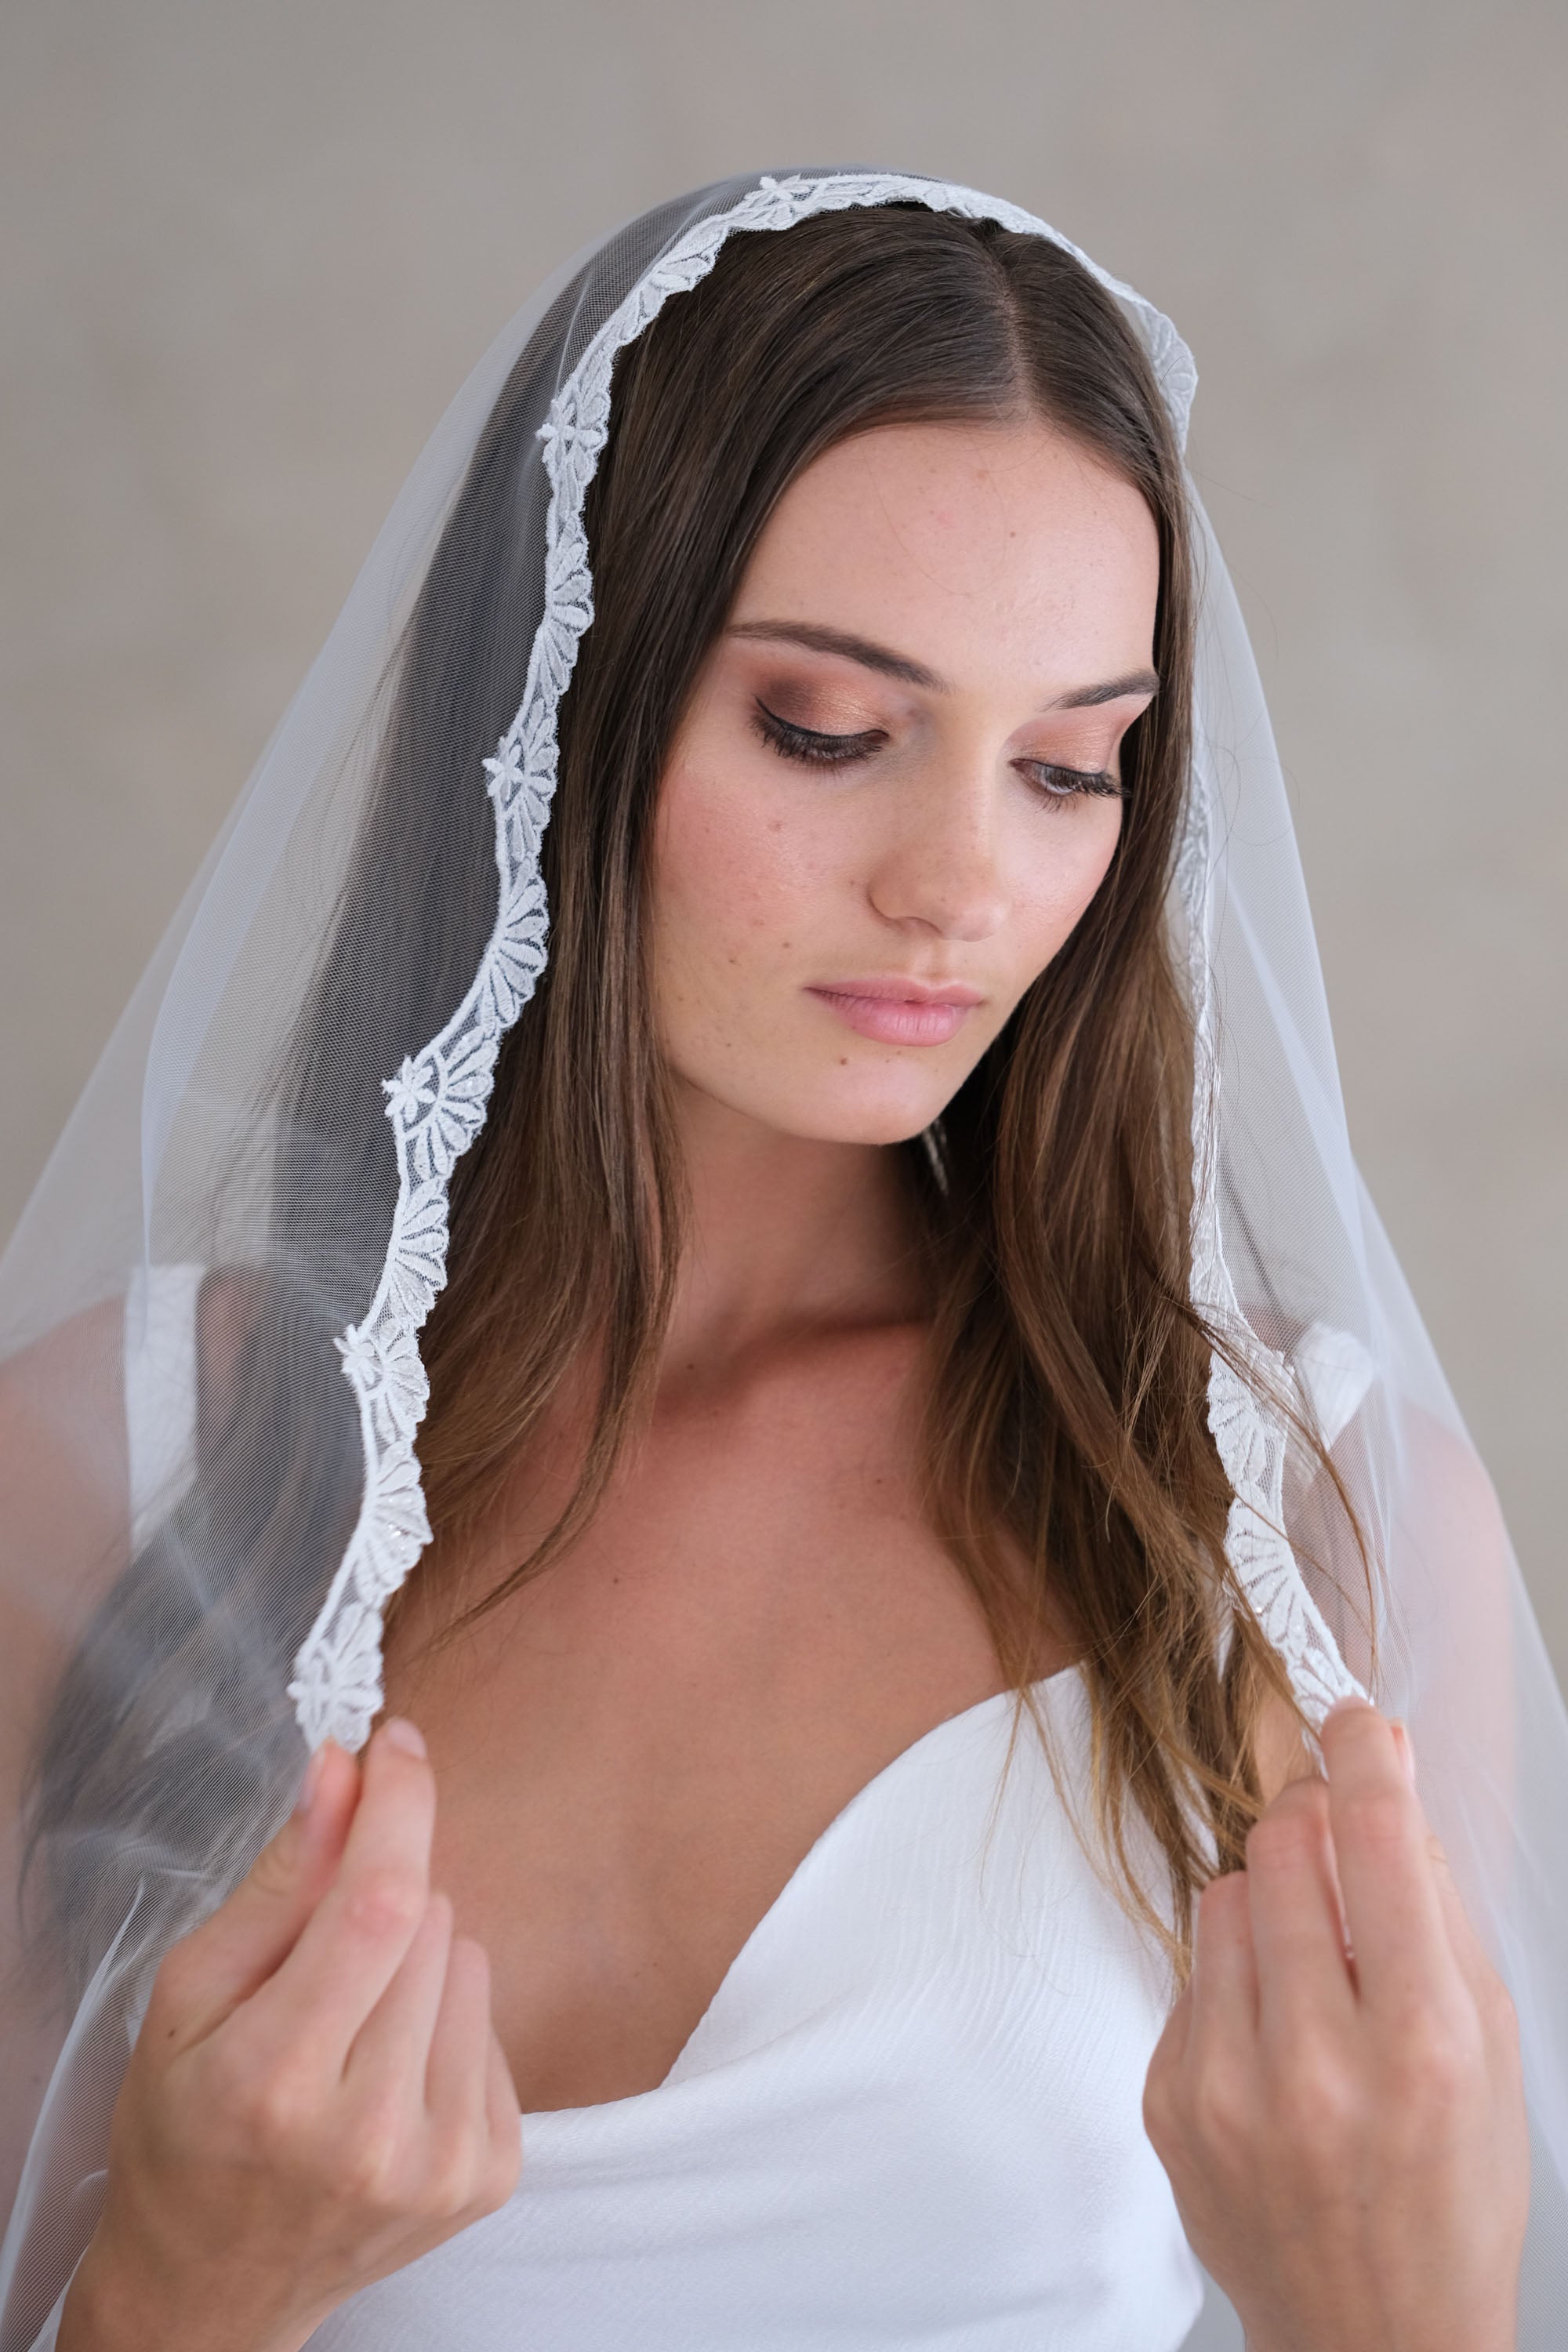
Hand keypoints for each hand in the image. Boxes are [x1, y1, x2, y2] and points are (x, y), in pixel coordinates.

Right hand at [59, 1720, 521, 2351]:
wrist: (215, 2285)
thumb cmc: (186, 2128)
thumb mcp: (190, 1996)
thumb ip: (278, 1880)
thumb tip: (341, 1770)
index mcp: (275, 2081)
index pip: (376, 1904)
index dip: (397, 1807)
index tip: (396, 1744)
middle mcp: (368, 2133)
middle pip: (425, 1921)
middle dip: (381, 1897)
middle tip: (320, 1958)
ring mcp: (440, 2162)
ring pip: (467, 1960)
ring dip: (416, 1961)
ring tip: (350, 2029)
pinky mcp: (489, 2174)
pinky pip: (491, 2023)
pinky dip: (443, 2021)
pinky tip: (387, 2073)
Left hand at [1143, 1700, 1527, 2351]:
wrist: (1373, 2338)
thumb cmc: (1449, 2193)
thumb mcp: (1491, 2052)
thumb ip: (1437, 1913)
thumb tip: (1388, 1785)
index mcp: (1422, 2047)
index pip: (1377, 1845)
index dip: (1362, 1757)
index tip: (1350, 1716)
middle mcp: (1319, 2065)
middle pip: (1282, 1849)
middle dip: (1312, 1823)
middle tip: (1335, 1839)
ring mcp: (1232, 2088)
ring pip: (1223, 1896)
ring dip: (1268, 1903)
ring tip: (1311, 1971)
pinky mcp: (1170, 2103)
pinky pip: (1190, 1975)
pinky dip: (1233, 1982)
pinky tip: (1275, 2041)